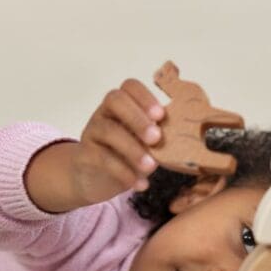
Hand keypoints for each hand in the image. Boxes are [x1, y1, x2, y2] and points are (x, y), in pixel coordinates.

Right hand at [24, 79, 164, 212]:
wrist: (95, 178)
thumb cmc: (127, 156)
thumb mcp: (145, 144)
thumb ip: (159, 137)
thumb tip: (187, 140)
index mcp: (124, 105)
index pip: (130, 86)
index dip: (145, 97)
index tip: (161, 115)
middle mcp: (105, 113)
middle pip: (115, 100)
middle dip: (138, 118)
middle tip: (156, 138)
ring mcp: (93, 132)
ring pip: (108, 130)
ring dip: (132, 149)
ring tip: (151, 167)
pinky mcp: (84, 154)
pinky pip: (101, 159)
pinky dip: (124, 173)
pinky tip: (140, 184)